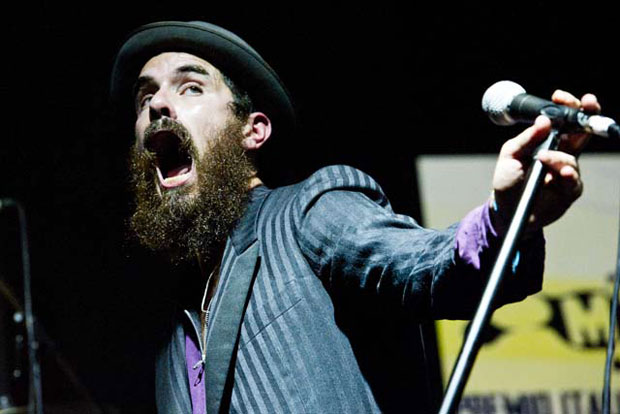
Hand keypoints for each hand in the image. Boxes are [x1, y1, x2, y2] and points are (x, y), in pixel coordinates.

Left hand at [491, 90, 600, 231]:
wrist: (505, 209)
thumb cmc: (508, 180)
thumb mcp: (510, 155)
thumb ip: (526, 139)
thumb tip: (544, 120)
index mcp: (546, 141)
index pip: (562, 120)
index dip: (566, 106)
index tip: (560, 96)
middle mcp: (560, 153)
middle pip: (581, 131)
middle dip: (586, 115)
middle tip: (586, 104)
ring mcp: (566, 171)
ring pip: (573, 157)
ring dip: (559, 155)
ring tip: (542, 158)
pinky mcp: (569, 190)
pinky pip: (574, 180)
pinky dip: (568, 174)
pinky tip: (562, 172)